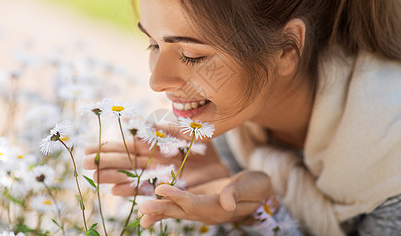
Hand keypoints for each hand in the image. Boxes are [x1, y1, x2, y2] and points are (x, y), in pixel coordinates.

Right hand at [82, 139, 228, 195]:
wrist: (220, 166)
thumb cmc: (202, 146)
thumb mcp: (186, 132)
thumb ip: (167, 129)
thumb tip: (144, 126)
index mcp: (156, 148)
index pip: (129, 147)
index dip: (109, 149)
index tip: (90, 149)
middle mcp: (154, 163)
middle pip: (126, 163)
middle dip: (106, 163)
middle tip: (84, 163)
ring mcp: (160, 177)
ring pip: (133, 178)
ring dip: (114, 178)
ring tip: (97, 178)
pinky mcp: (170, 190)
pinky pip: (150, 192)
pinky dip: (134, 192)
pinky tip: (118, 191)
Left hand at [138, 170, 276, 227]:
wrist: (258, 191)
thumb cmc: (257, 186)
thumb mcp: (252, 186)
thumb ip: (237, 193)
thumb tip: (226, 202)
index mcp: (220, 209)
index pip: (196, 204)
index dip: (178, 197)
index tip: (161, 189)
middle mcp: (208, 213)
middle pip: (182, 212)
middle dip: (162, 209)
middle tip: (143, 208)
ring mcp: (202, 210)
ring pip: (178, 212)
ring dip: (160, 212)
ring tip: (142, 214)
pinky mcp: (198, 203)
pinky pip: (179, 208)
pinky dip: (165, 208)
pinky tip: (150, 212)